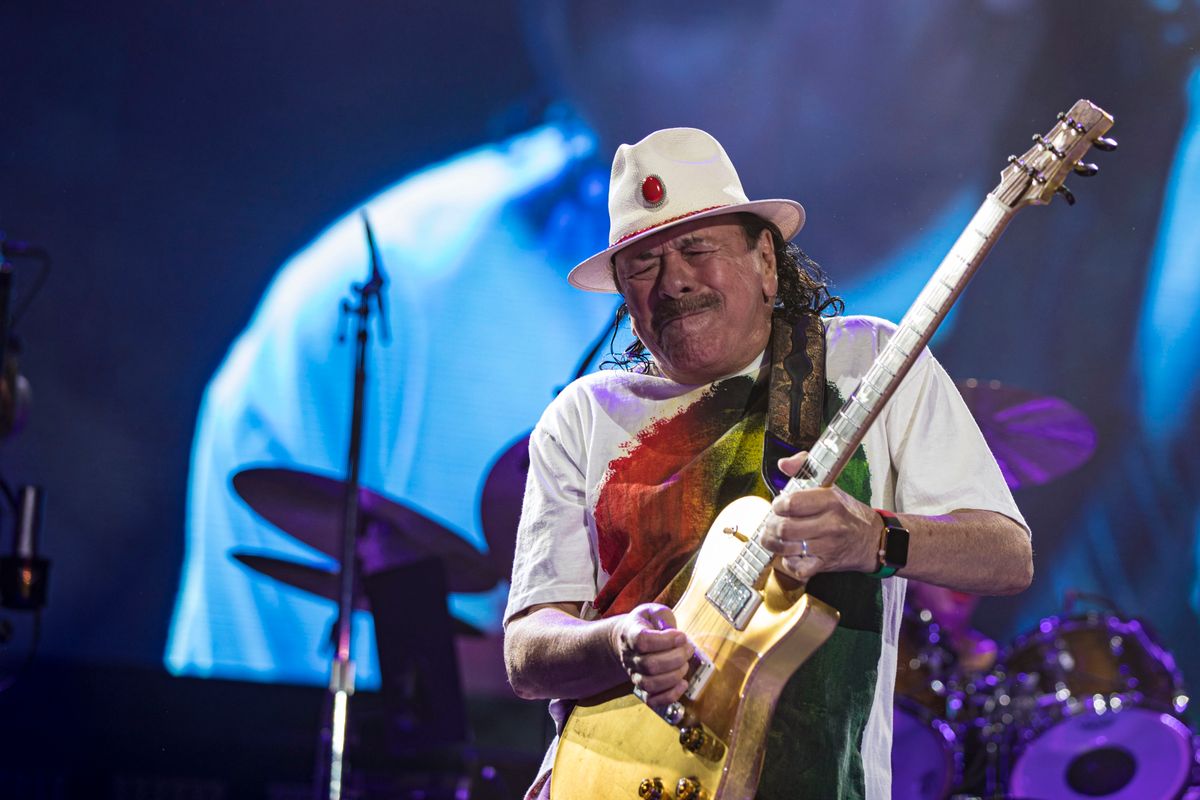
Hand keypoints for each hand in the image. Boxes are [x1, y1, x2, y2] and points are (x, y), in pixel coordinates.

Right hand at [610, 603, 692, 706]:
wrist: (628, 639)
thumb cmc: (645, 624)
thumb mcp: (653, 611)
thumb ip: (663, 616)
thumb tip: (672, 630)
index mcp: (630, 634)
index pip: (642, 640)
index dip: (665, 640)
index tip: (681, 636)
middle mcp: (629, 657)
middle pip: (650, 665)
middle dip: (677, 658)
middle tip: (688, 649)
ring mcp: (635, 674)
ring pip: (651, 684)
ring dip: (675, 675)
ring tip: (685, 664)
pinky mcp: (642, 688)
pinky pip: (652, 700)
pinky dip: (670, 696)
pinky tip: (682, 684)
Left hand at [760, 451, 880, 579]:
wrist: (873, 539)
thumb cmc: (846, 512)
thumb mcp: (830, 486)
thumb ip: (803, 468)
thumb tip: (782, 464)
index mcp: (830, 501)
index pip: (791, 503)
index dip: (778, 505)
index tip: (779, 506)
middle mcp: (830, 524)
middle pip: (785, 528)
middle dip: (772, 525)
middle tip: (773, 523)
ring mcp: (828, 547)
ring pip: (786, 548)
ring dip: (774, 544)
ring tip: (775, 538)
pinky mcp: (826, 565)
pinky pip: (798, 568)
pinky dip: (789, 562)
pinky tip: (790, 554)